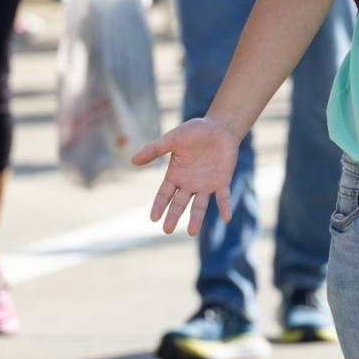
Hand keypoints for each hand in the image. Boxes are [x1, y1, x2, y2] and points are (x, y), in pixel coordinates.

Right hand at [132, 117, 242, 235]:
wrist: (219, 126)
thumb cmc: (194, 131)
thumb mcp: (172, 139)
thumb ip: (154, 149)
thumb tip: (132, 161)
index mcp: (175, 175)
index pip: (164, 194)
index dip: (159, 206)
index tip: (153, 218)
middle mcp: (189, 184)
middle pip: (179, 203)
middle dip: (173, 216)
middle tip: (167, 230)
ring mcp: (206, 184)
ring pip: (199, 205)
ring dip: (196, 218)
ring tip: (192, 232)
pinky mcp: (222, 181)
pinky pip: (223, 197)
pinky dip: (224, 207)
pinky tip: (226, 218)